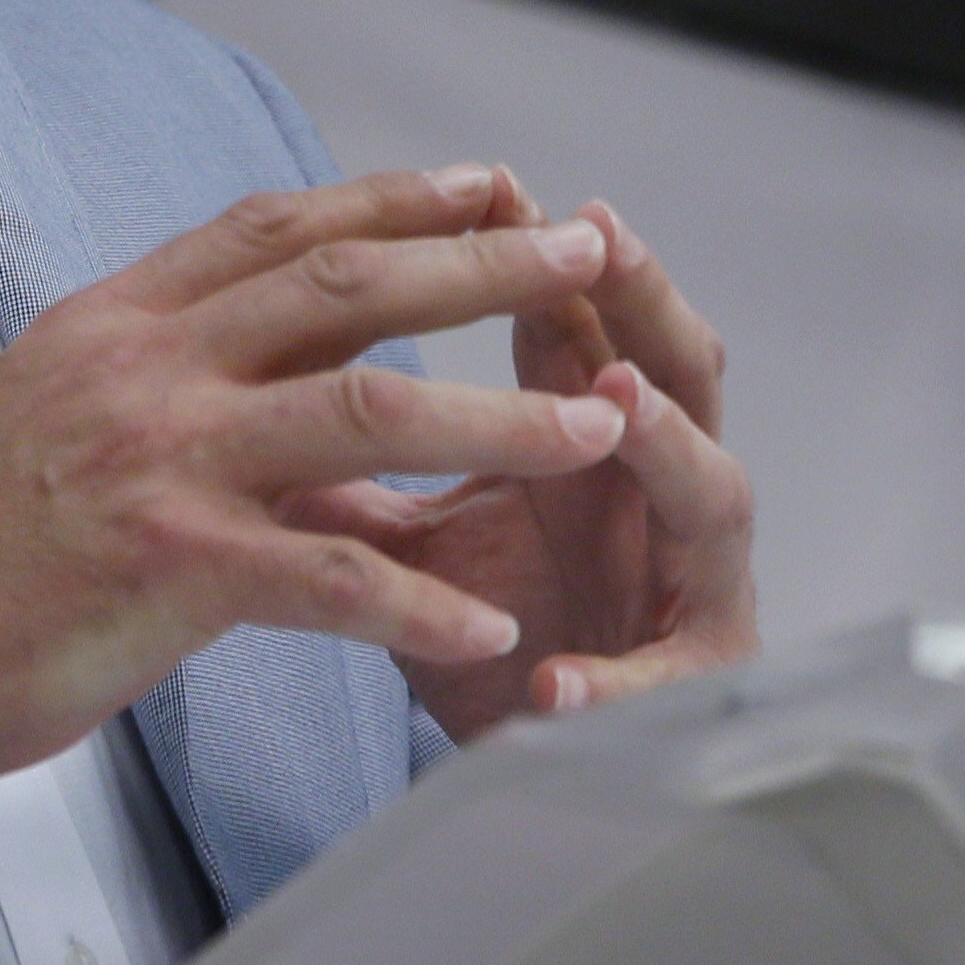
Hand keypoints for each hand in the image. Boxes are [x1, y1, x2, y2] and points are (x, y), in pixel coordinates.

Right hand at [0, 165, 630, 793]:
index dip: (391, 200)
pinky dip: (415, 605)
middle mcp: (141, 369)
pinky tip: (486, 632)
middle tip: (586, 250)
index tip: (486, 184)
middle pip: (345, 287)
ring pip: (364, 413)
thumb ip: (171, 396)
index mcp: (115, 324)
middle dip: (483, 266)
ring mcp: (154, 462)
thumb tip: (281, 409)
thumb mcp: (52, 423)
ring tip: (598, 432)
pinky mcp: (161, 569)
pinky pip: (322, 582)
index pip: (275, 229)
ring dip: (498, 421)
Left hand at [284, 176, 757, 740]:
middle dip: (645, 301)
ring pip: (710, 495)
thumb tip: (255, 385)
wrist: (539, 776)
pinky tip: (558, 684)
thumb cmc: (496, 642)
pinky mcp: (693, 697)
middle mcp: (658, 498)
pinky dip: (616, 682)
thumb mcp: (412, 546)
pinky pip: (665, 683)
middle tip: (601, 237)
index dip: (542, 262)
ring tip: (617, 411)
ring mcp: (690, 589)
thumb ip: (363, 464)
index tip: (494, 188)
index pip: (577, 330)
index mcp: (592, 447)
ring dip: (670, 446)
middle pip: (678, 373)